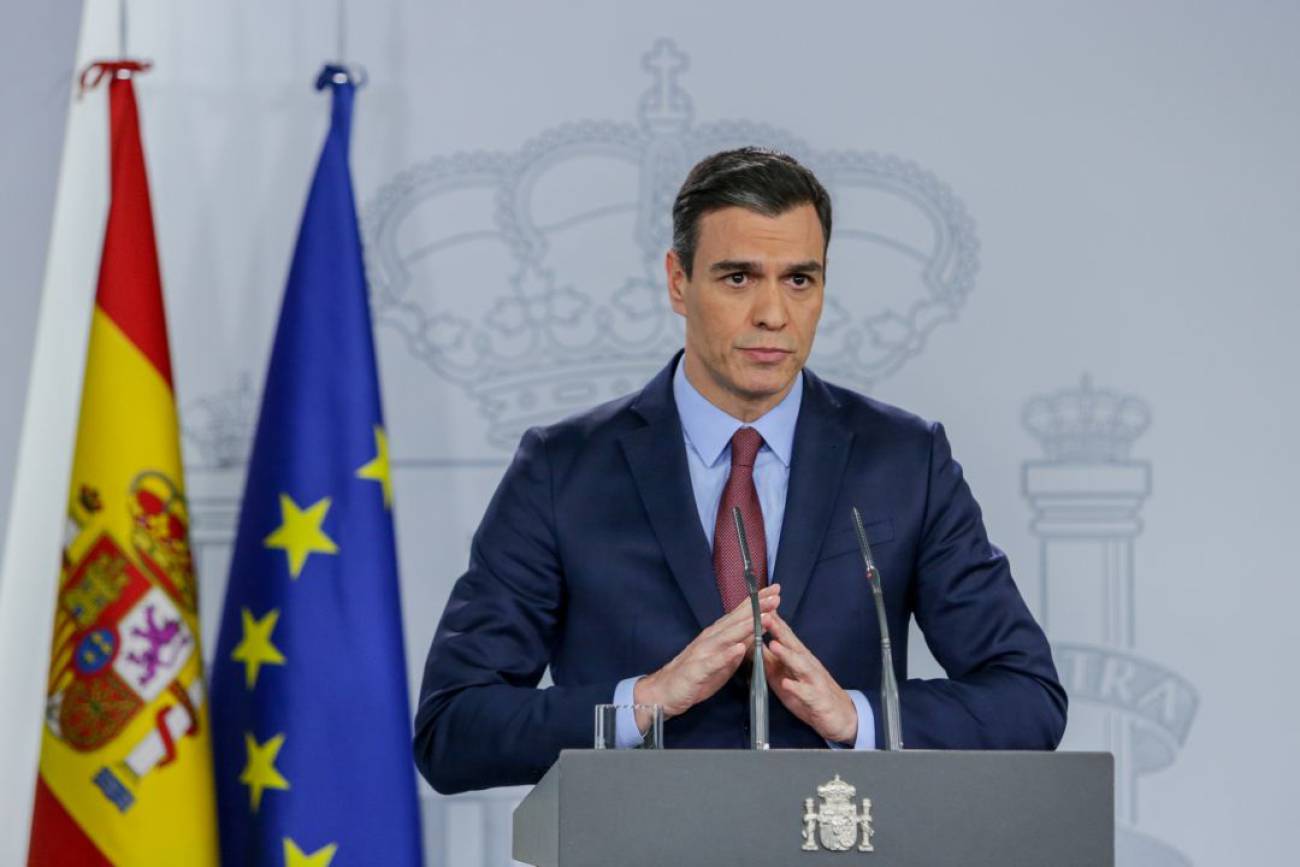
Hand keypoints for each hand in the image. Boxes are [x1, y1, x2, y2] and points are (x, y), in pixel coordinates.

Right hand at [635, 584, 780, 728]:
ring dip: (746, 626)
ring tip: (764, 617)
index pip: (739, 616)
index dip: (757, 604)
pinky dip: (726, 654)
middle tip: (775, 596)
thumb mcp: (722, 661)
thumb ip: (736, 647)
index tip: (775, 592)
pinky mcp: (697, 670)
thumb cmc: (694, 676)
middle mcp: (710, 639)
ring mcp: (703, 653)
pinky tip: (738, 648)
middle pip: (736, 621)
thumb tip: (754, 634)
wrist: (664, 691)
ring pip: (727, 636)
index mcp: (717, 636)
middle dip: (756, 608)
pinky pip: (713, 662)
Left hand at [763, 610, 857, 744]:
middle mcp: (807, 664)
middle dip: (779, 630)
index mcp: (798, 656)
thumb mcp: (784, 675)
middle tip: (765, 616)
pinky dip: (796, 688)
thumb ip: (769, 659)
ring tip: (773, 644)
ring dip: (787, 654)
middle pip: (792, 644)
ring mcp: (813, 680)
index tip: (760, 605)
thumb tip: (750, 643)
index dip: (773, 620)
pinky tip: (786, 683)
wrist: (840, 715)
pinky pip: (806, 693)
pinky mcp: (817, 699)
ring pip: (800, 665)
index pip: (785, 635)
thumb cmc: (809, 692)